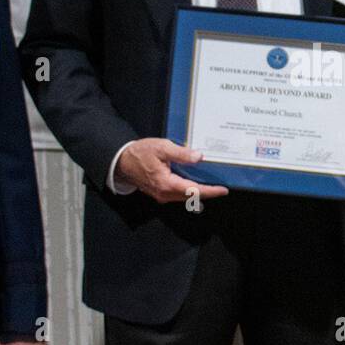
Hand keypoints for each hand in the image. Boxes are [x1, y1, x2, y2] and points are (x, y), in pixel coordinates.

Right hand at [114, 138, 229, 204]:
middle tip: (221, 186)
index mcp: (167, 184)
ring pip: (185, 196)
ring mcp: (161, 195)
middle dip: (207, 192)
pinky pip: (178, 194)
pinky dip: (188, 189)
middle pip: (191, 196)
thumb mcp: (162, 148)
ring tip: (211, 183)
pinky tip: (194, 181)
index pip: (194, 190)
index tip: (223, 190)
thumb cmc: (140, 153)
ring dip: (198, 191)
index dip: (210, 191)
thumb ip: (181, 154)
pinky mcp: (159, 193)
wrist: (121, 161)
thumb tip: (199, 157)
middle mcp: (165, 194)